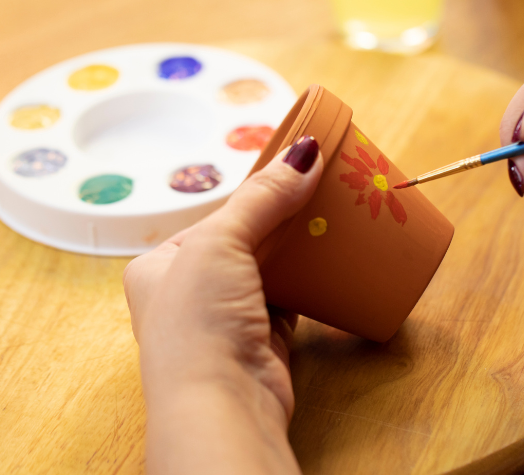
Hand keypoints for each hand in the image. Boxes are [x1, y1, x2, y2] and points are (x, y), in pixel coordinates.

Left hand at [124, 135, 321, 474]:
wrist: (223, 403)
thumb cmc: (199, 321)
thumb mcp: (220, 243)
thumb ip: (263, 197)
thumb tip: (305, 151)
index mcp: (159, 265)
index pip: (215, 216)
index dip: (255, 194)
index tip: (296, 172)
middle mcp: (190, 291)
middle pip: (246, 240)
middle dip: (282, 219)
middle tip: (322, 190)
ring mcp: (228, 317)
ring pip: (271, 269)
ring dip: (299, 248)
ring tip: (332, 218)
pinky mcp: (264, 338)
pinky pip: (292, 297)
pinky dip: (311, 279)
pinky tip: (331, 260)